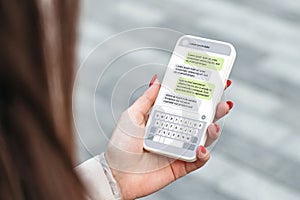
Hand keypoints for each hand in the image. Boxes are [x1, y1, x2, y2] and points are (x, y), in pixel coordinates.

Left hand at [105, 76, 232, 199]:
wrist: (117, 175)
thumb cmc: (121, 145)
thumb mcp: (132, 116)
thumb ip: (147, 99)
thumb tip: (158, 79)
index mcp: (165, 117)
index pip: (187, 103)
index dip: (201, 93)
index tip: (215, 82)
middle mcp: (175, 131)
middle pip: (201, 118)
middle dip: (216, 110)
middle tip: (224, 103)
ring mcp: (179, 148)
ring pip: (204, 138)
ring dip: (213, 130)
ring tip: (212, 125)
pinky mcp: (181, 165)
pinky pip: (198, 160)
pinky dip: (203, 154)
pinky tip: (200, 149)